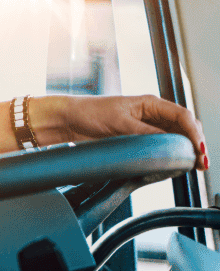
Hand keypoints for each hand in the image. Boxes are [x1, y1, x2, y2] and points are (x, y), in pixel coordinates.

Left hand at [35, 95, 207, 170]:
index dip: (194, 132)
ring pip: (175, 140)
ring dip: (186, 152)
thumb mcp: (119, 122)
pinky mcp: (138, 143)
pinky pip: (161, 149)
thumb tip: (168, 143)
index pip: (182, 116)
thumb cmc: (90, 113)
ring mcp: (146, 130)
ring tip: (194, 166)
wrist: (68, 122)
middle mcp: (152, 116)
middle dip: (195, 144)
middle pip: (184, 128)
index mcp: (150, 104)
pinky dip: (171, 157)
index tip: (198, 148)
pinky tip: (176, 165)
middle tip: (201, 163)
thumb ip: (144, 132)